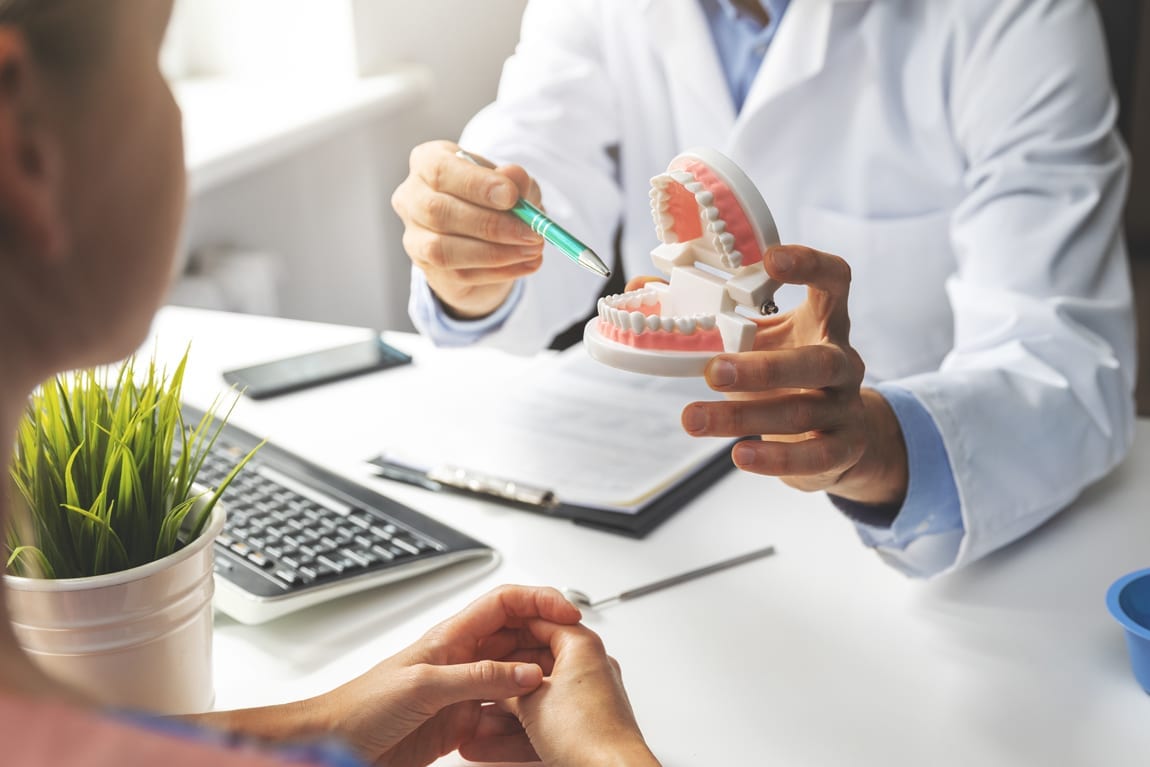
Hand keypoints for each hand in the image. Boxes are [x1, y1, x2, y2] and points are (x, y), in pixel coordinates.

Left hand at [198, 586, 580, 766]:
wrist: (335, 742)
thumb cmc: (361, 706)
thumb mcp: (424, 686)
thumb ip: (478, 678)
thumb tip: (528, 673)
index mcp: (452, 636)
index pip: (506, 603)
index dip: (540, 600)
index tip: (570, 613)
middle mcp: (461, 658)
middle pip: (517, 637)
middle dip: (548, 642)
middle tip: (577, 658)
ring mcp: (462, 691)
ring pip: (514, 677)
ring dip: (538, 682)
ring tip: (562, 692)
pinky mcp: (460, 723)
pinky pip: (502, 714)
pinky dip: (520, 718)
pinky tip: (533, 726)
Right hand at [391, 140, 545, 319]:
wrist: (485, 235)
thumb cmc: (495, 198)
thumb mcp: (512, 184)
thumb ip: (515, 180)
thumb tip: (515, 178)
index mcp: (427, 162)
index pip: (440, 170)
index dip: (476, 185)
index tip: (512, 196)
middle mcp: (411, 197)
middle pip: (438, 211)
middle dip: (491, 225)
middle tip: (531, 232)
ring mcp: (414, 235)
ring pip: (443, 249)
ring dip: (495, 253)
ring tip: (532, 249)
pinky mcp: (427, 266)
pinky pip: (459, 274)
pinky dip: (499, 271)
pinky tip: (527, 264)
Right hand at [459, 621, 660, 766]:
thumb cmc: (587, 734)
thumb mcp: (530, 702)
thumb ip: (507, 687)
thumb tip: (494, 685)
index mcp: (582, 647)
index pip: (541, 621)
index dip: (508, 628)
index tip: (487, 635)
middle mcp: (589, 668)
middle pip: (537, 661)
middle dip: (503, 677)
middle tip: (479, 678)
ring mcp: (589, 698)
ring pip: (539, 697)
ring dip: (507, 711)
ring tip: (478, 721)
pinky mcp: (586, 725)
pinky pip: (547, 721)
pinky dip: (521, 730)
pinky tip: (492, 744)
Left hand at [680, 245, 908, 506]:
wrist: (839, 435)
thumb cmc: (786, 375)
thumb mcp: (755, 339)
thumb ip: (707, 313)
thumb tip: (642, 285)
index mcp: (824, 321)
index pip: (835, 280)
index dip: (810, 264)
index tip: (770, 259)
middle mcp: (843, 360)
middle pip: (816, 361)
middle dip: (762, 368)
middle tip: (712, 370)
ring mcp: (846, 406)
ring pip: (800, 411)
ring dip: (742, 416)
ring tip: (693, 419)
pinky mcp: (844, 447)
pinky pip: (814, 456)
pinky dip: (776, 458)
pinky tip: (740, 456)